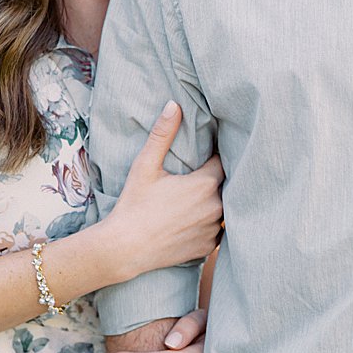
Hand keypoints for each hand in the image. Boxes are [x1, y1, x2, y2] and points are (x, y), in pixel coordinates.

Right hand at [111, 103, 223, 279]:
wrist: (124, 248)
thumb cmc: (134, 204)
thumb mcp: (145, 165)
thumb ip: (163, 134)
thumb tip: (174, 104)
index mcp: (206, 184)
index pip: (224, 161)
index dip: (217, 155)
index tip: (207, 153)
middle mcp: (217, 207)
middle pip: (228, 185)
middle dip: (218, 179)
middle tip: (203, 174)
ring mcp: (213, 230)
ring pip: (225, 209)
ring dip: (217, 202)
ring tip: (200, 197)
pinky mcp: (207, 248)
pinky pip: (217, 231)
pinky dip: (210, 224)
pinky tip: (195, 219)